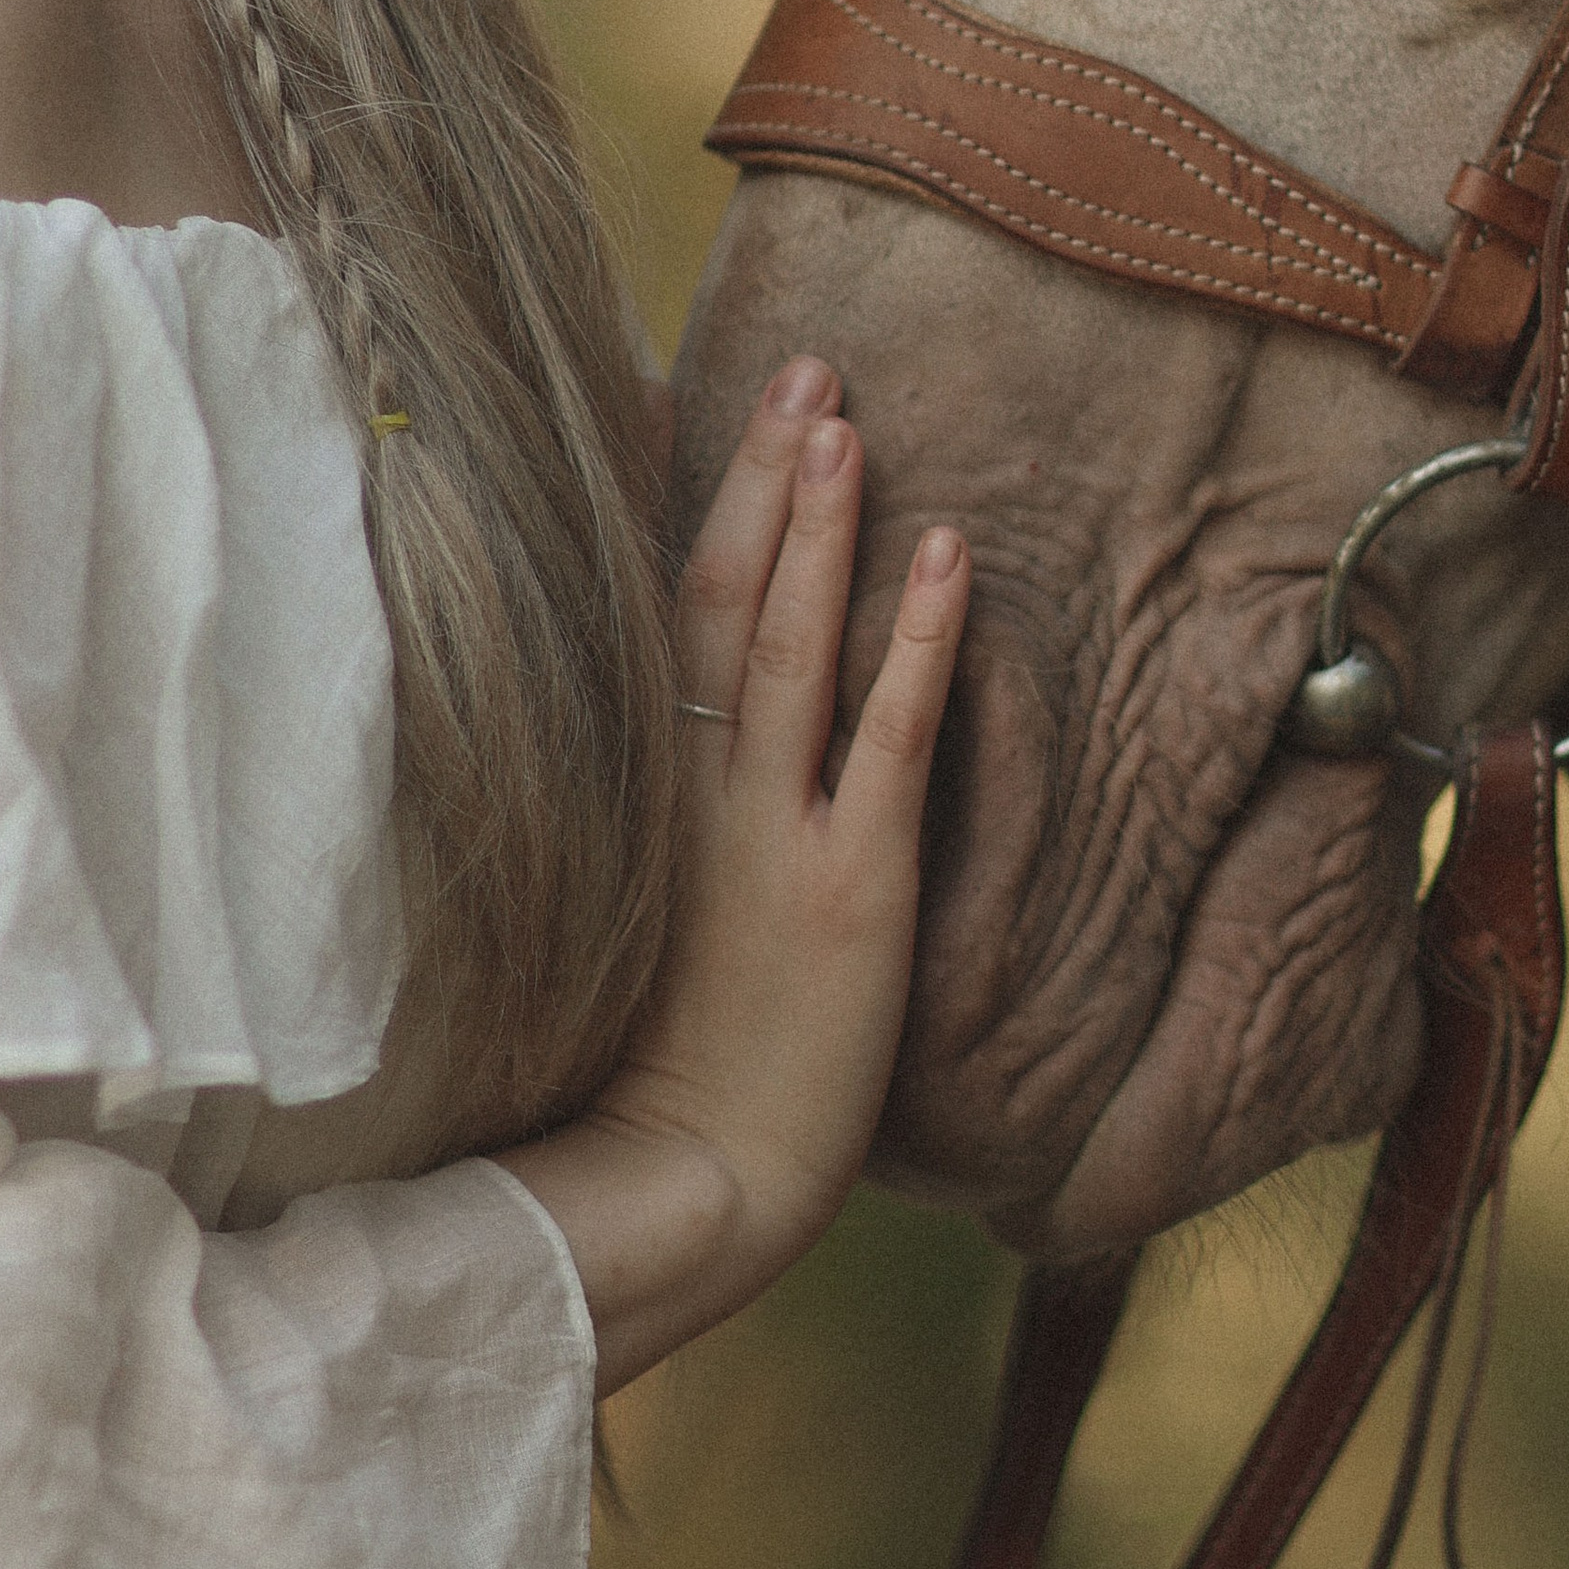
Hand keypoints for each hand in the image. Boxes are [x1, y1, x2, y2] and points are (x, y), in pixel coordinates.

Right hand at [495, 355, 966, 1387]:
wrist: (677, 1197)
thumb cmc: (648, 1077)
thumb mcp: (623, 927)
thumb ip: (634, 831)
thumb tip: (641, 751)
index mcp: (637, 796)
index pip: (659, 618)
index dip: (690, 510)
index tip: (705, 406)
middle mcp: (694, 793)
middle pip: (721, 598)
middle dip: (762, 479)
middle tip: (802, 370)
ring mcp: (770, 832)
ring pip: (792, 641)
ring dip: (820, 521)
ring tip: (842, 416)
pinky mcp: (850, 885)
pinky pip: (888, 735)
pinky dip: (917, 637)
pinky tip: (945, 553)